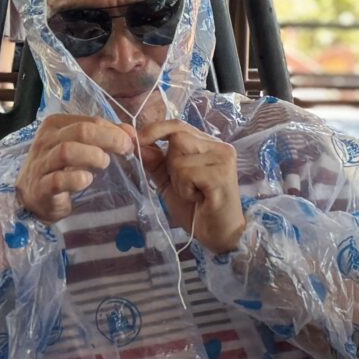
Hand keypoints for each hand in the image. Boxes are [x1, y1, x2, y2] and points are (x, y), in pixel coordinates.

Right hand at [13, 114, 133, 223]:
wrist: (34, 197)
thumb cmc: (60, 168)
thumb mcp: (80, 147)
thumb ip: (104, 137)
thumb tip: (130, 132)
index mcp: (56, 125)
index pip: (89, 120)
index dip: (113, 129)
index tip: (129, 141)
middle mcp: (46, 140)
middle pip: (80, 131)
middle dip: (108, 139)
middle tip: (125, 150)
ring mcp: (41, 164)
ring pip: (67, 151)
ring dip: (92, 156)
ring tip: (104, 163)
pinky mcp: (40, 188)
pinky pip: (58, 180)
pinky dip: (76, 179)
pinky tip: (87, 180)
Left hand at [138, 120, 244, 252]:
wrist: (218, 234)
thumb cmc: (196, 209)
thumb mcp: (169, 182)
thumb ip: (155, 162)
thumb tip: (136, 141)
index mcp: (207, 144)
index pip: (178, 124)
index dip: (156, 129)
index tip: (138, 139)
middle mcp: (219, 146)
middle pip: (177, 137)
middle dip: (170, 164)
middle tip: (185, 185)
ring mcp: (223, 158)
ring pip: (179, 157)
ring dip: (178, 180)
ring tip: (193, 193)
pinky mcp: (222, 173)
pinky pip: (186, 173)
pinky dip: (185, 189)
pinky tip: (199, 198)